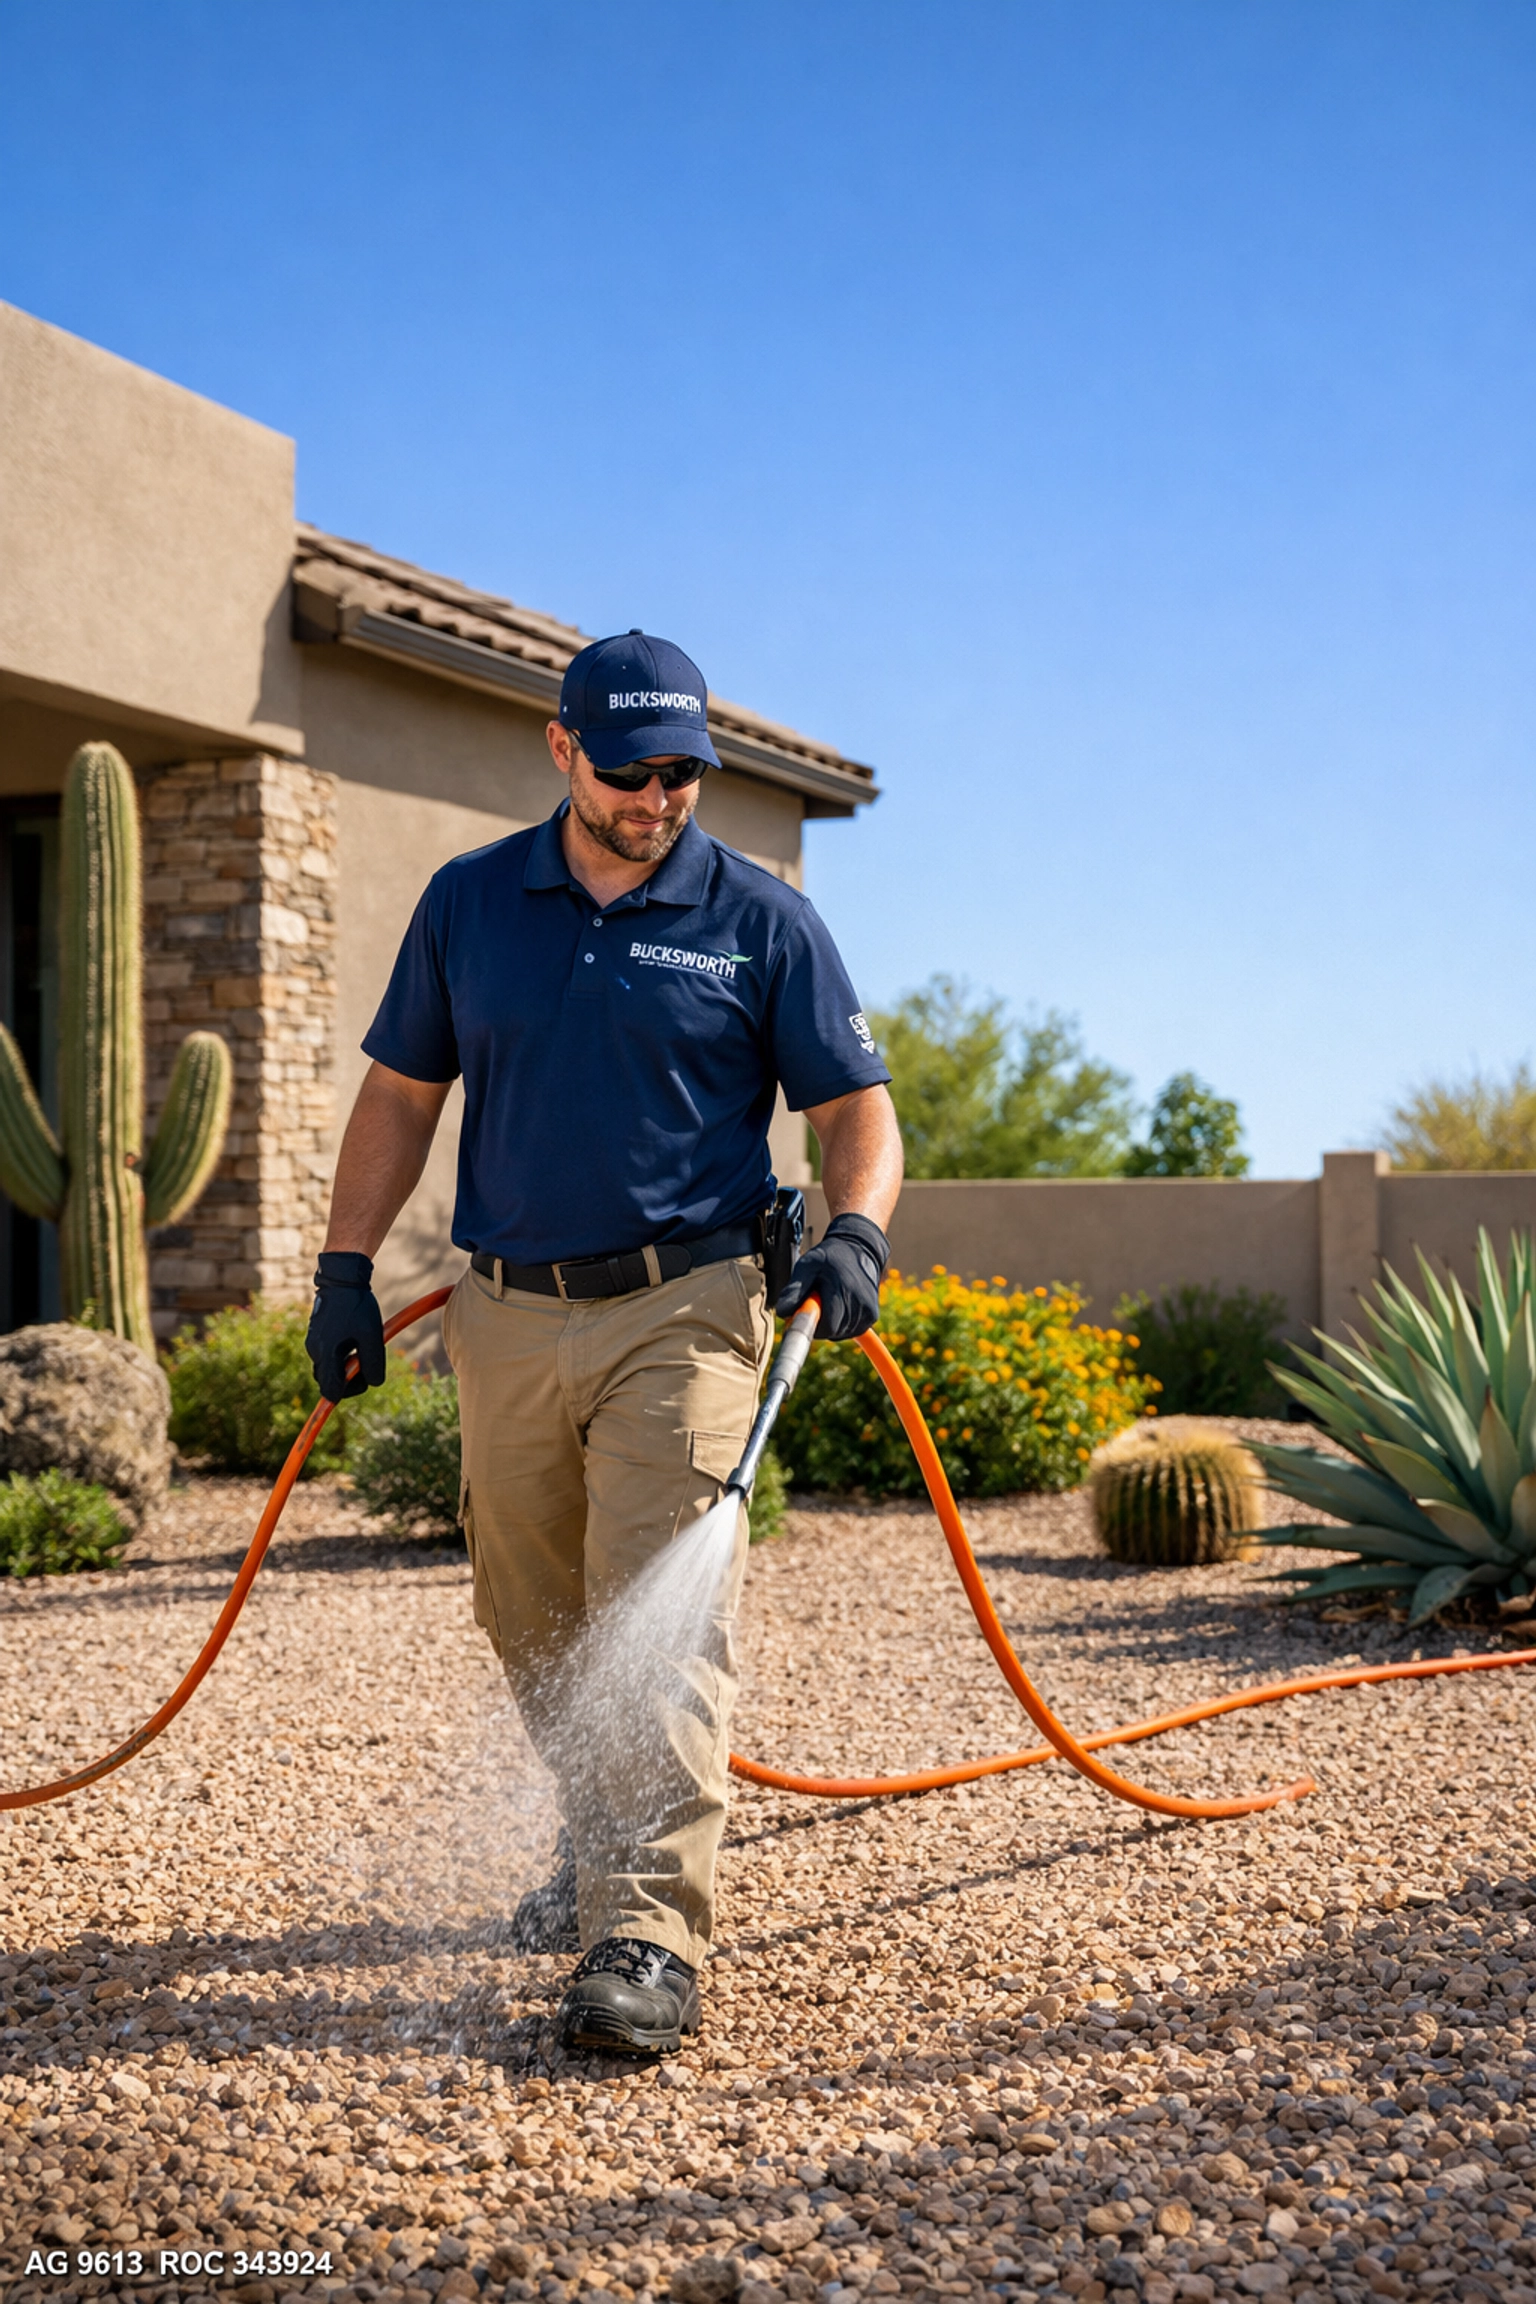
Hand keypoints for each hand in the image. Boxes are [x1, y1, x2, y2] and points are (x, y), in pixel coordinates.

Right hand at [306, 1251, 386, 1401]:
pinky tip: (356, 1339)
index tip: (364, 1380)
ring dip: (346, 1367)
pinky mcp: (318, 1335)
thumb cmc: (357, 1306)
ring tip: (362, 1347)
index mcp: (325, 1354)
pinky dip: (342, 1355)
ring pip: (329, 1368)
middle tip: (366, 1361)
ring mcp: (314, 1342)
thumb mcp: (371, 1335)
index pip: (330, 1390)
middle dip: (349, 1380)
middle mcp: (315, 1351)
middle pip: (328, 1381)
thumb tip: (374, 1383)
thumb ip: (372, 1363)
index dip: (348, 1392)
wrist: (342, 1278)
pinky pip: (329, 1355)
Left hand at [776, 1212, 888, 1340]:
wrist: (859, 1248)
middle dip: (820, 1322)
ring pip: (841, 1333)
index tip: (806, 1313)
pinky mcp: (872, 1315)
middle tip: (817, 1301)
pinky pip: (851, 1330)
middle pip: (833, 1332)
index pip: (827, 1327)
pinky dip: (842, 1323)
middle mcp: (860, 1304)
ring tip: (830, 1299)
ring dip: (831, 1322)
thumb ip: (794, 1290)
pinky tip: (839, 1306)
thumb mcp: (807, 1265)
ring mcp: (869, 1311)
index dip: (813, 1325)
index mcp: (842, 1291)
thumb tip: (783, 1312)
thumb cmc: (830, 1256)